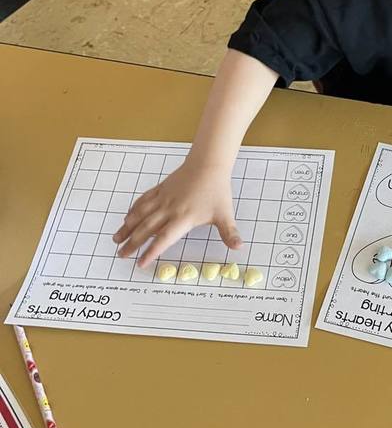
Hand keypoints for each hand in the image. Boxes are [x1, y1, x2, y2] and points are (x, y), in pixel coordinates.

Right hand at [112, 159, 241, 267]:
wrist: (208, 164)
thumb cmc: (216, 190)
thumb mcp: (225, 214)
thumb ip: (229, 233)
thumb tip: (239, 247)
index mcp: (183, 219)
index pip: (163, 239)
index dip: (151, 252)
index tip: (141, 263)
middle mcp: (169, 210)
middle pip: (146, 229)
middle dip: (133, 244)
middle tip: (121, 256)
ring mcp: (163, 199)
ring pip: (140, 215)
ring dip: (127, 228)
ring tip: (116, 239)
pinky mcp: (161, 189)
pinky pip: (143, 201)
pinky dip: (134, 210)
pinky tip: (127, 218)